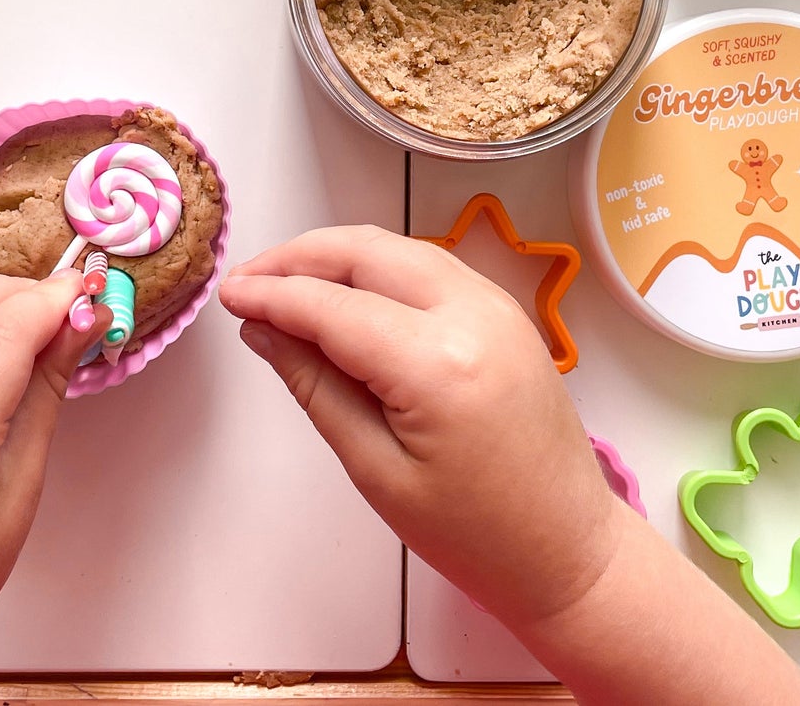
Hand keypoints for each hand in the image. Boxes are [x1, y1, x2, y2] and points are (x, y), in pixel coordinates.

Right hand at [218, 226, 619, 630]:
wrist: (570, 552)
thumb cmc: (474, 535)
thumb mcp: (376, 470)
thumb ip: (316, 387)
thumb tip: (263, 329)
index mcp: (438, 364)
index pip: (333, 306)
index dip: (273, 294)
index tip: (228, 295)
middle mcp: (472, 314)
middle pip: (366, 252)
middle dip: (299, 257)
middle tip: (248, 283)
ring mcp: (496, 305)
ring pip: (397, 248)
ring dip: (337, 256)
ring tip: (284, 284)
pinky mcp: (505, 310)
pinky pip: (427, 265)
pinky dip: (377, 266)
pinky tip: (344, 293)